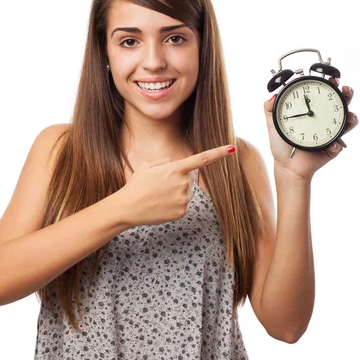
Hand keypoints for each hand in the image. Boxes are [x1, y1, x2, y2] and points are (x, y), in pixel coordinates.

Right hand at [115, 145, 235, 226]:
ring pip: (186, 192)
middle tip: (159, 185)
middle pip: (190, 178)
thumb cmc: (136, 185)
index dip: (219, 153)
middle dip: (179, 179)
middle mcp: (183, 183)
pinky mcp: (182, 211)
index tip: (232, 148)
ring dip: (176, 192)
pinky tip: (161, 206)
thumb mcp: (148, 166)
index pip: (202, 159)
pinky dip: (174, 205)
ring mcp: (184, 198)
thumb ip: (165, 162)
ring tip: (158, 196)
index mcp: (175, 168)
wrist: (127, 208)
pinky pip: (183, 204)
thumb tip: (175, 165)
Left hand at [263, 76, 358, 180]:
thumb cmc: (282, 145)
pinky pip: (338, 145)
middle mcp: (325, 119)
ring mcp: (331, 133)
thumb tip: (272, 95)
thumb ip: (270, 109)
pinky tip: (332, 145)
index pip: (324, 93)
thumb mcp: (273, 124)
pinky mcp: (332, 148)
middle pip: (341, 103)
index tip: (331, 78)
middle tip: (346, 90)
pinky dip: (336, 145)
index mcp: (313, 111)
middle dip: (347, 94)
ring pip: (348, 122)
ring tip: (350, 116)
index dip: (330, 84)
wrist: (286, 166)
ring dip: (352, 117)